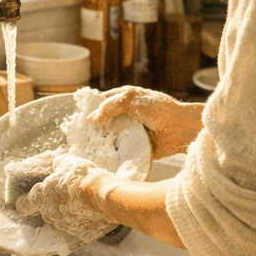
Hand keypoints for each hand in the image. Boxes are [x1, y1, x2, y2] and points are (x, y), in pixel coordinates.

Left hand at [14, 153, 115, 238]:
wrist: (103, 196)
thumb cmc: (81, 178)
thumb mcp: (67, 162)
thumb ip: (57, 164)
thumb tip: (56, 164)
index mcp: (41, 197)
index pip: (24, 205)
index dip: (23, 202)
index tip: (24, 200)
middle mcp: (49, 214)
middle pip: (44, 210)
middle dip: (51, 202)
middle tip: (62, 192)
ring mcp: (64, 224)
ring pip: (60, 218)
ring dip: (66, 210)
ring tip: (79, 199)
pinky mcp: (79, 231)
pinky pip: (75, 223)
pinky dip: (79, 217)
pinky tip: (88, 207)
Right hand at [89, 87, 203, 159]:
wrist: (179, 129)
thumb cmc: (159, 109)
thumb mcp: (132, 98)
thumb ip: (110, 105)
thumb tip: (92, 118)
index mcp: (122, 99)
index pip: (100, 103)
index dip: (90, 109)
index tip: (76, 118)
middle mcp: (123, 116)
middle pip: (102, 122)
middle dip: (92, 129)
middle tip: (78, 136)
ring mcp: (128, 132)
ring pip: (108, 137)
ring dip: (100, 142)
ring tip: (85, 149)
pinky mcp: (132, 147)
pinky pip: (118, 150)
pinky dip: (111, 153)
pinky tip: (100, 157)